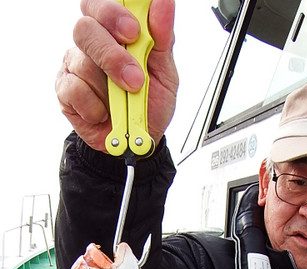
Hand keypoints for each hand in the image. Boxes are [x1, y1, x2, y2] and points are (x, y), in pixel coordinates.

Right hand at [56, 0, 178, 151]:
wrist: (139, 142)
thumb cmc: (150, 103)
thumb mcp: (165, 73)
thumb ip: (162, 38)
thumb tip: (164, 3)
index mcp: (115, 31)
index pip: (102, 4)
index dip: (113, 13)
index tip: (133, 31)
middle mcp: (92, 44)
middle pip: (85, 28)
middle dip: (110, 53)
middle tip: (132, 77)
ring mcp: (75, 66)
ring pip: (81, 63)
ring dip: (109, 88)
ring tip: (125, 102)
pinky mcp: (65, 91)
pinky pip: (74, 90)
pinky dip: (94, 106)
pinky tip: (105, 114)